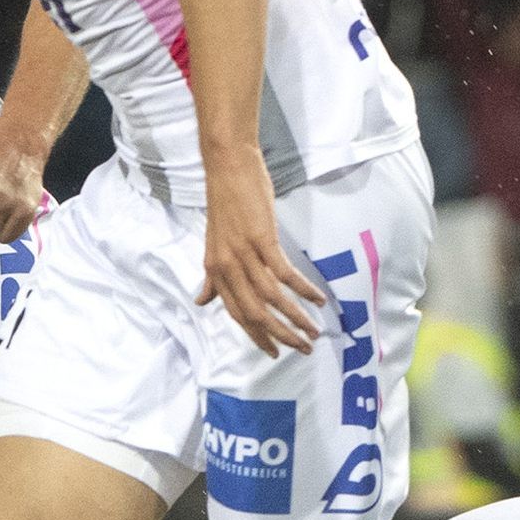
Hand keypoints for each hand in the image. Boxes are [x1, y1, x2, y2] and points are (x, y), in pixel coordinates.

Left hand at [198, 149, 330, 353]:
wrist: (228, 168)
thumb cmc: (225, 204)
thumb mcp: (213, 245)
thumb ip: (212, 277)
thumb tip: (201, 302)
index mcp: (215, 270)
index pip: (236, 313)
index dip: (255, 335)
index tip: (273, 351)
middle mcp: (227, 267)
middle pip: (254, 313)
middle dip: (279, 336)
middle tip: (302, 349)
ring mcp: (244, 254)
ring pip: (270, 298)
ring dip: (296, 318)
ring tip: (314, 331)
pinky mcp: (261, 239)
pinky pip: (284, 274)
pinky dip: (303, 289)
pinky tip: (319, 299)